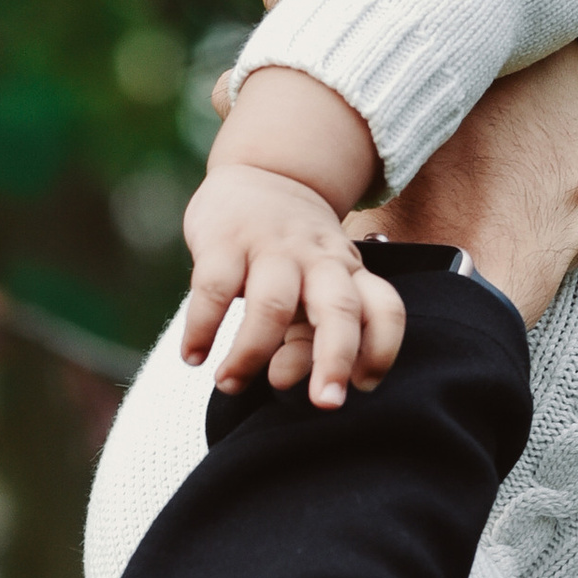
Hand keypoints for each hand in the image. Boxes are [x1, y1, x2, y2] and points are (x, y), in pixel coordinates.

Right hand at [180, 160, 405, 406]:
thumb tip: (281, 379)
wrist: (264, 174)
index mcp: (350, 274)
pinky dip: (202, 329)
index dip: (382, 349)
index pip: (384, 309)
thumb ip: (308, 337)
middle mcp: (320, 260)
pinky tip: (193, 357)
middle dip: (336, 360)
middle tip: (325, 404)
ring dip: (251, 355)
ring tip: (230, 384)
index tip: (363, 386)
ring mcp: (274, 248)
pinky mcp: (226, 240)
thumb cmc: (294, 254)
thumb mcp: (314, 289)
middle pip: (340, 308)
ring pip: (273, 305)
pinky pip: (214, 289)